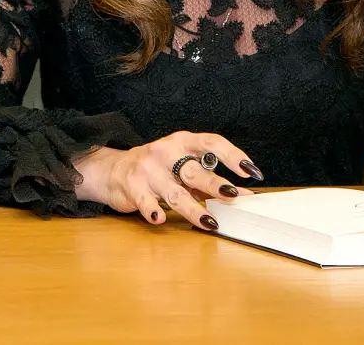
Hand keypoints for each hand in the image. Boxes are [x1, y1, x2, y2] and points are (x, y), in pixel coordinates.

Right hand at [73, 131, 259, 230]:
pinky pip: (146, 202)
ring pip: (175, 192)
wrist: (113, 170)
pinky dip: (153, 211)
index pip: (211, 142)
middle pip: (194, 170)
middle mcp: (166, 152)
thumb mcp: (182, 166)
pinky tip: (160, 219)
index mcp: (183, 141)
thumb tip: (242, 195)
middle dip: (214, 184)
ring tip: (211, 221)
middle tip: (233, 196)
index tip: (250, 171)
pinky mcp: (133, 187)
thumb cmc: (157, 168)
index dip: (232, 155)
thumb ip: (208, 178)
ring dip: (194, 208)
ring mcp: (148, 169)